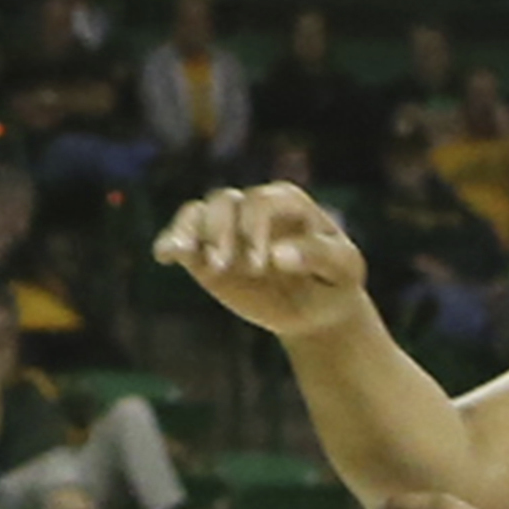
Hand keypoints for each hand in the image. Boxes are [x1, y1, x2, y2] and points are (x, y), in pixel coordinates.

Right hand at [155, 184, 368, 339]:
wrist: (316, 308)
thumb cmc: (335, 281)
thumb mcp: (343, 269)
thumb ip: (318, 256)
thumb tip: (278, 255)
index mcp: (288, 202)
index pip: (262, 202)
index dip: (255, 228)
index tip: (261, 266)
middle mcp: (253, 208)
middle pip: (224, 201)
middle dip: (219, 232)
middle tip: (225, 268)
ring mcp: (228, 228)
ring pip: (197, 212)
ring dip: (189, 232)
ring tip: (182, 254)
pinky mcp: (207, 252)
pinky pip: (181, 236)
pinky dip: (170, 242)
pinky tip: (164, 256)